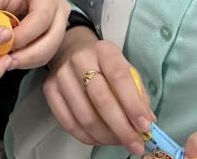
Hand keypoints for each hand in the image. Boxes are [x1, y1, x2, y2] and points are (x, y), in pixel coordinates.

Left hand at [0, 0, 68, 70]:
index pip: (40, 19)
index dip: (23, 35)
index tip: (2, 44)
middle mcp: (60, 12)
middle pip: (50, 41)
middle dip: (26, 55)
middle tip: (4, 61)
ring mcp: (62, 26)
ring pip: (48, 52)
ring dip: (26, 61)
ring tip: (4, 63)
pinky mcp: (56, 39)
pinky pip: (44, 56)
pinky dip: (27, 61)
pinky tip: (10, 60)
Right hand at [42, 26, 153, 154]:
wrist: (71, 51)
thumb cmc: (105, 66)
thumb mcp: (126, 70)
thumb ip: (138, 94)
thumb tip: (147, 121)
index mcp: (104, 51)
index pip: (119, 77)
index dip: (133, 104)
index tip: (145, 127)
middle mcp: (80, 59)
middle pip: (101, 99)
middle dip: (121, 128)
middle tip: (136, 146)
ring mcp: (61, 74)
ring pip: (84, 116)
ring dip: (106, 137)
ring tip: (119, 142)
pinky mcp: (49, 89)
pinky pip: (68, 123)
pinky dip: (87, 138)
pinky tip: (100, 139)